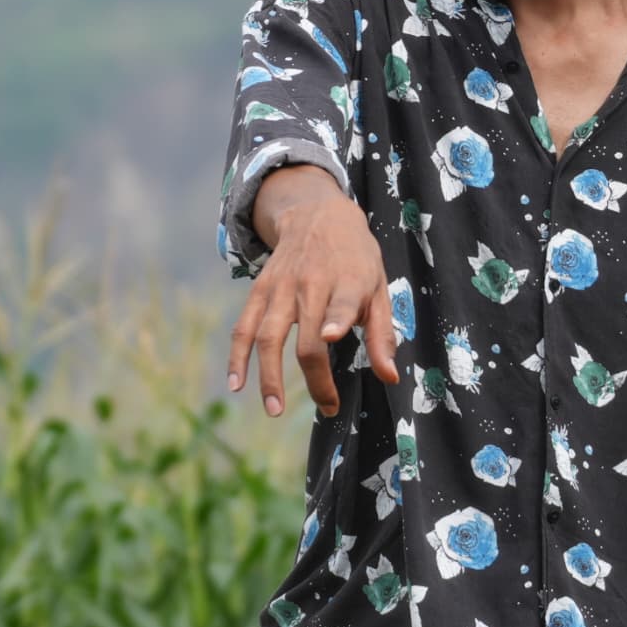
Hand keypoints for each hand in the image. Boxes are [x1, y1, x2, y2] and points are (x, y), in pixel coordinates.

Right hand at [225, 168, 398, 417]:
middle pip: (307, 340)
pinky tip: (236, 384)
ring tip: (274, 410)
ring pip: (269, 339)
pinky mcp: (260, 290)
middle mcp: (311, 285)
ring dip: (269, 378)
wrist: (319, 215)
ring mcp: (281, 289)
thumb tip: (390, 377)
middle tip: (328, 407)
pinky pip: (244, 328)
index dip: (336, 320)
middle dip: (316, 380)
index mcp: (347, 282)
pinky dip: (237, 357)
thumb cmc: (357, 260)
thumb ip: (381, 334)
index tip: (330, 338)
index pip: (340, 303)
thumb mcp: (378, 288)